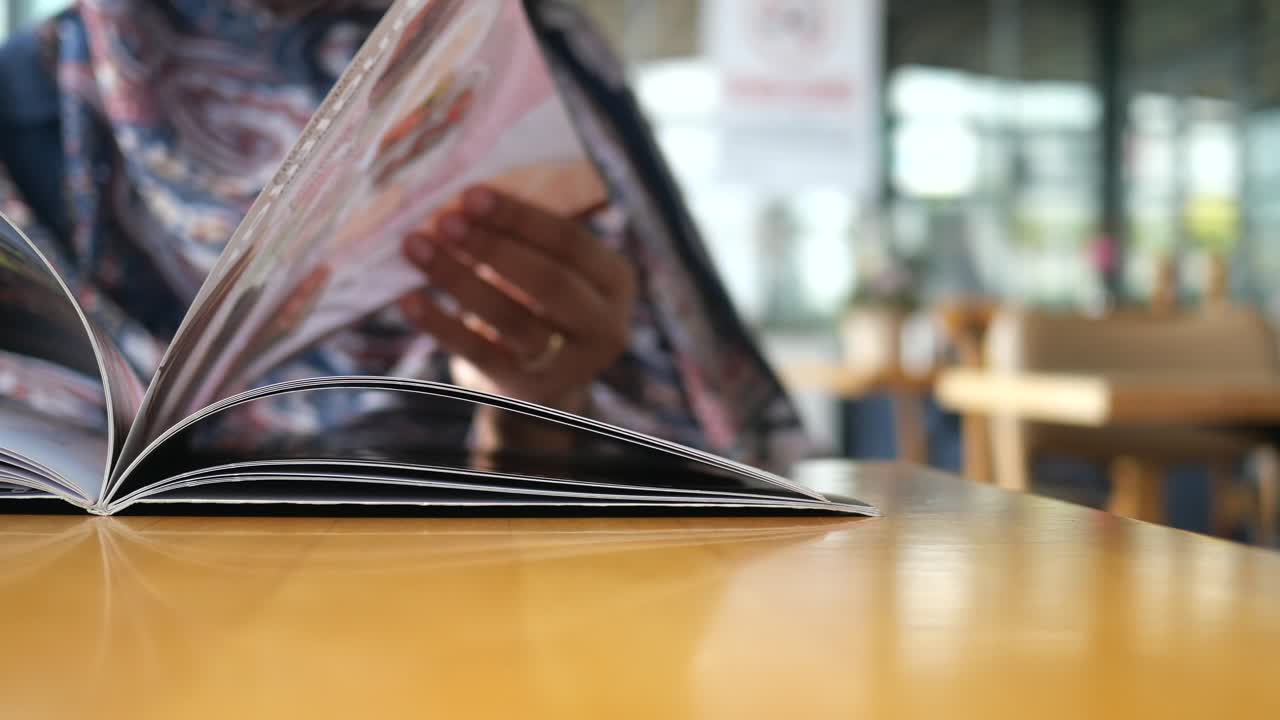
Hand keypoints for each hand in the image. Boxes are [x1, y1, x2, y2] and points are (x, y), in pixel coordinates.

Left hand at [399, 186, 633, 448]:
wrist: (543, 379)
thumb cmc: (540, 302)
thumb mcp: (551, 266)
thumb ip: (525, 238)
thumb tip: (461, 199)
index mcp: (615, 280)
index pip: (570, 242)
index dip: (520, 217)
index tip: (471, 194)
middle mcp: (605, 325)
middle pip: (549, 281)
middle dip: (492, 247)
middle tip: (444, 221)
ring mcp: (570, 365)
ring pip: (513, 318)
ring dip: (459, 279)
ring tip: (417, 248)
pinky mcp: (528, 390)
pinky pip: (480, 353)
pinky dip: (440, 323)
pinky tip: (410, 299)